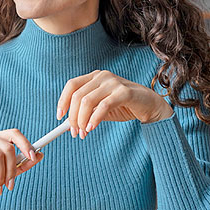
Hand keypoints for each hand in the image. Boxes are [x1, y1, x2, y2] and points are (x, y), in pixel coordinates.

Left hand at [56, 70, 173, 138]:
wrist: (150, 106)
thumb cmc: (124, 106)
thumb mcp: (101, 108)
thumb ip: (86, 112)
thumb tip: (69, 124)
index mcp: (94, 77)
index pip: (71, 85)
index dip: (63, 101)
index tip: (59, 117)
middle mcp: (102, 76)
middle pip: (78, 96)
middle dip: (73, 117)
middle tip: (74, 132)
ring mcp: (113, 82)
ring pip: (87, 101)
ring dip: (82, 120)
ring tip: (83, 133)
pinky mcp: (124, 92)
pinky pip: (103, 106)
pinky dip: (94, 119)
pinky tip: (92, 128)